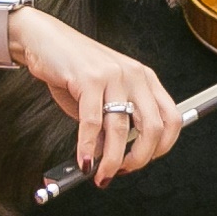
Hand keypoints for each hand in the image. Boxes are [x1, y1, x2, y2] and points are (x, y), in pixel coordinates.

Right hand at [12, 8, 180, 184]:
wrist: (45, 40)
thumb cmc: (73, 69)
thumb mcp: (102, 95)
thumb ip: (111, 123)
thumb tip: (111, 156)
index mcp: (145, 79)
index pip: (171, 118)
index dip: (161, 147)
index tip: (143, 161)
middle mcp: (135, 76)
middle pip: (152, 128)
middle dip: (139, 159)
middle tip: (122, 172)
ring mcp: (114, 76)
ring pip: (121, 129)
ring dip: (112, 161)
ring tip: (101, 175)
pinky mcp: (89, 79)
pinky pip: (92, 123)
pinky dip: (87, 148)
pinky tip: (84, 160)